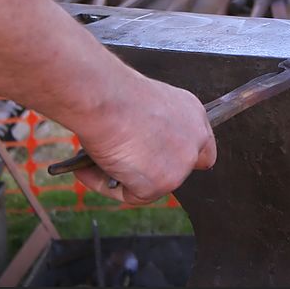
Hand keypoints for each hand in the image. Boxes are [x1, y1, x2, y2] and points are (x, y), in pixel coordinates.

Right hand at [73, 75, 216, 204]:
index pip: (200, 147)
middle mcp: (195, 139)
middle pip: (176, 170)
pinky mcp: (162, 183)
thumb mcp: (143, 105)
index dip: (175, 157)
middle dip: (148, 171)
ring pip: (151, 185)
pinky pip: (130, 195)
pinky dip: (105, 184)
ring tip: (94, 161)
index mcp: (193, 114)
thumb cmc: (114, 93)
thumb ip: (151, 129)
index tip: (153, 161)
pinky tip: (89, 168)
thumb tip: (134, 148)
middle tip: (116, 162)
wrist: (104, 98)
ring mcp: (182, 164)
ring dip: (123, 177)